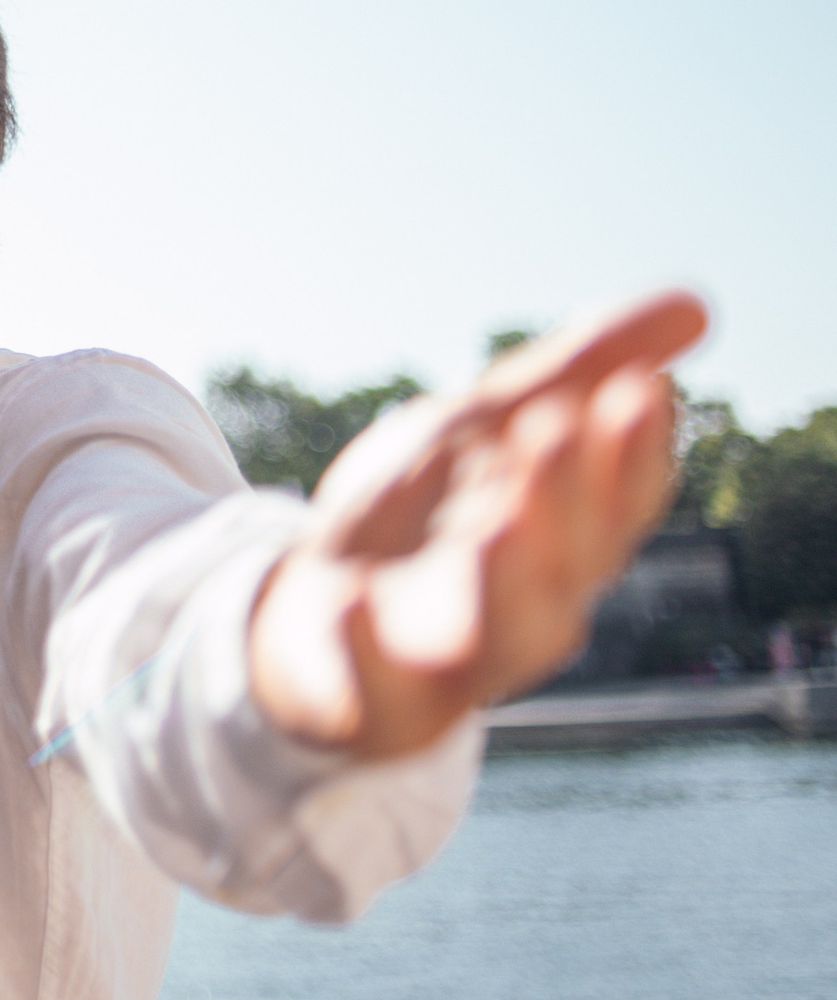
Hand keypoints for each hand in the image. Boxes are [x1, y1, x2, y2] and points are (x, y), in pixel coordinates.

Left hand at [251, 289, 707, 759]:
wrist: (305, 618)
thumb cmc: (417, 519)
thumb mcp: (486, 427)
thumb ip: (576, 372)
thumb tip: (694, 304)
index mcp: (559, 544)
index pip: (618, 506)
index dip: (633, 455)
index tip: (640, 389)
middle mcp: (522, 607)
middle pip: (564, 565)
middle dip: (566, 500)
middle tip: (556, 427)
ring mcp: (447, 659)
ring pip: (495, 637)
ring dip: (504, 582)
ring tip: (496, 520)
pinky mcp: (368, 694)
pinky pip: (372, 686)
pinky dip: (366, 650)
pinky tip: (351, 599)